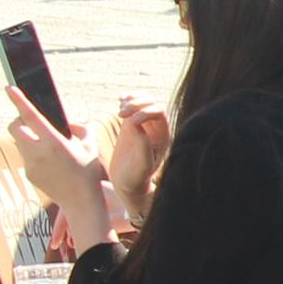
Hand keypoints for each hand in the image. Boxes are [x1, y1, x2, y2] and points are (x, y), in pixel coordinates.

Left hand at [6, 89, 116, 246]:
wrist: (80, 201)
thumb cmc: (88, 171)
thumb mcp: (89, 145)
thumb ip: (80, 128)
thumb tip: (69, 123)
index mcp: (53, 142)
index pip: (31, 116)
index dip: (19, 100)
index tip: (9, 88)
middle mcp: (37, 152)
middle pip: (14, 128)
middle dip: (19, 120)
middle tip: (31, 121)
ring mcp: (30, 164)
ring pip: (20, 142)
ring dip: (28, 138)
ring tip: (49, 146)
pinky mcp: (28, 173)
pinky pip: (26, 156)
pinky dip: (34, 153)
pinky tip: (51, 162)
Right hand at [105, 100, 171, 222]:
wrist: (126, 183)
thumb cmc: (136, 178)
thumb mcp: (142, 165)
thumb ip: (143, 145)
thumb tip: (137, 123)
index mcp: (163, 136)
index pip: (159, 113)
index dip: (145, 112)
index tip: (129, 122)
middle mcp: (155, 129)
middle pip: (152, 104)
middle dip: (137, 104)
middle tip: (121, 113)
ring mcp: (143, 126)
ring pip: (143, 103)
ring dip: (132, 100)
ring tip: (120, 106)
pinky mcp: (130, 126)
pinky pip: (132, 108)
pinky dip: (126, 101)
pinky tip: (119, 100)